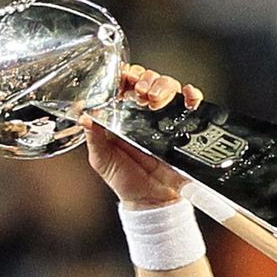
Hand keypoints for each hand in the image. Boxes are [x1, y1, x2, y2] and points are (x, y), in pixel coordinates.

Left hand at [84, 64, 203, 207]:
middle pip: (148, 79)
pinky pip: (192, 102)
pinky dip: (191, 95)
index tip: (124, 79)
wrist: (151, 200)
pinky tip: (186, 98)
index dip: (124, 76)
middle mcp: (143, 113)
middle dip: (144, 79)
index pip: (124, 85)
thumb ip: (93, 138)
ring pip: (168, 85)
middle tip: (140, 92)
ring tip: (154, 99)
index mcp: (121, 116)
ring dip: (162, 85)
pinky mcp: (184, 124)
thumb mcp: (102, 160)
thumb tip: (84, 116)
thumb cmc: (126, 180)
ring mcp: (164, 117)